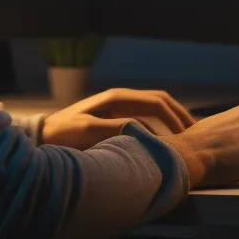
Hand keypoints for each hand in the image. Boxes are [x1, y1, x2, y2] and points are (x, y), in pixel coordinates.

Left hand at [41, 88, 197, 149]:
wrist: (43, 136)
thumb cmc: (64, 134)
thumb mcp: (89, 131)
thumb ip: (117, 128)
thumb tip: (146, 130)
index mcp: (118, 98)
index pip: (157, 102)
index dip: (175, 117)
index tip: (186, 135)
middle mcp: (120, 99)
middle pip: (160, 101)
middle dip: (179, 115)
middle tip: (194, 134)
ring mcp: (118, 107)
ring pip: (154, 109)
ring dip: (171, 120)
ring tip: (186, 137)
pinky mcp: (114, 118)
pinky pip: (144, 118)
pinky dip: (160, 127)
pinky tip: (165, 140)